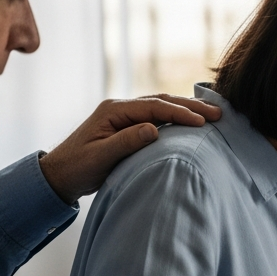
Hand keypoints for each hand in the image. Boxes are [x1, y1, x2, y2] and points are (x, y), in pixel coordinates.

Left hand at [39, 94, 221, 203]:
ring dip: (186, 108)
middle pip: (162, 100)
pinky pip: (157, 115)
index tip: (203, 121)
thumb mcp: (101, 157)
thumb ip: (127, 142)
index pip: (155, 107)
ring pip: (161, 105)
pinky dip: (176, 116)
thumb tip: (154, 129)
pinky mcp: (127, 125)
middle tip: (218, 112)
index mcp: (114, 110)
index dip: (180, 113)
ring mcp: (124, 115)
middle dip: (191, 106)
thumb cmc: (77, 168)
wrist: (58, 175)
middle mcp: (120, 107)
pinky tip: (191, 120)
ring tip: (212, 113)